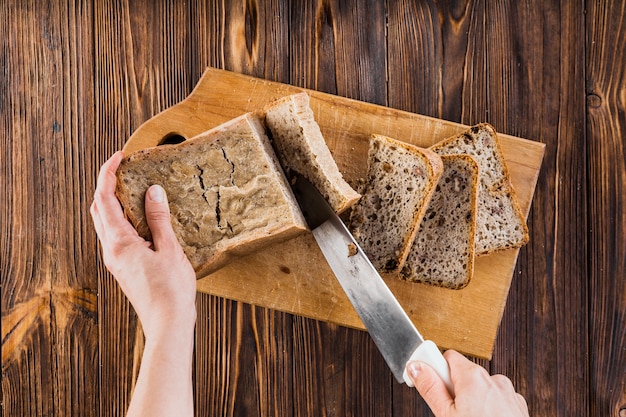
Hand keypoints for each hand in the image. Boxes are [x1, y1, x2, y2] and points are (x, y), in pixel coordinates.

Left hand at [91, 151, 196, 337]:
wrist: (167, 323)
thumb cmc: (171, 289)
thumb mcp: (170, 249)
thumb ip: (159, 219)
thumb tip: (152, 191)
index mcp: (120, 242)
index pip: (105, 199)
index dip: (108, 174)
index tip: (118, 157)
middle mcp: (111, 250)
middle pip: (98, 209)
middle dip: (106, 185)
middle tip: (123, 169)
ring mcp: (115, 261)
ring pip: (104, 223)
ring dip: (112, 202)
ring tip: (132, 188)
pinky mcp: (123, 267)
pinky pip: (114, 235)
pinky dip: (121, 218)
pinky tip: (140, 217)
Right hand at [407, 350, 528, 416]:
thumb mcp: (445, 415)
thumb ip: (430, 388)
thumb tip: (416, 368)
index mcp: (474, 377)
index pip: (447, 357)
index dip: (435, 371)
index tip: (429, 383)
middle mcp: (494, 380)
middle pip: (464, 375)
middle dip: (454, 390)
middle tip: (450, 412)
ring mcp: (509, 393)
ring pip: (481, 389)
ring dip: (473, 401)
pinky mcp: (517, 407)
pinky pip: (497, 400)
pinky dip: (489, 408)